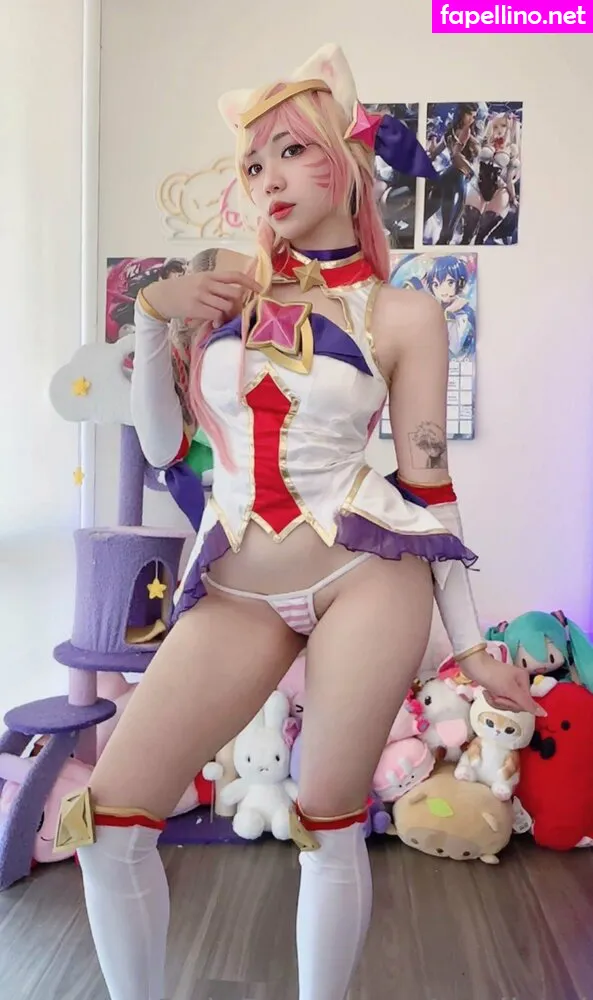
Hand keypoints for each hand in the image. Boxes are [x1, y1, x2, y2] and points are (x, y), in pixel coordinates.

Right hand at [143, 270, 260, 325]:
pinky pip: (216, 315)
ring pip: (227, 306)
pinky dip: (219, 321)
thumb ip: (215, 285)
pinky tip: (214, 323)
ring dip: (228, 315)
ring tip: (222, 318)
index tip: (260, 289)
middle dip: (239, 304)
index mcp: (209, 275)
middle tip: (235, 311)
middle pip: (234, 293)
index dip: (250, 283)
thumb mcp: (198, 281)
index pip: (234, 275)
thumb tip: (236, 294)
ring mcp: (201, 295)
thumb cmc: (182, 290)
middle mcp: (207, 283)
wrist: (161, 296)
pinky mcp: (196, 308)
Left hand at [461, 650, 546, 716]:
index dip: (512, 704)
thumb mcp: (510, 690)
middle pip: (515, 704)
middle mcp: (518, 682)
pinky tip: (486, 692)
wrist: (472, 665)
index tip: (502, 697)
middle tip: (494, 694)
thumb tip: (544, 714)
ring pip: (506, 703)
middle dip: (502, 702)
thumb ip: (526, 703)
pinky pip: (499, 700)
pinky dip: (491, 698)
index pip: (525, 703)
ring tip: (488, 693)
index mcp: (524, 680)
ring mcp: (508, 685)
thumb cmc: (492, 676)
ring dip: (495, 701)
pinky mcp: (498, 687)